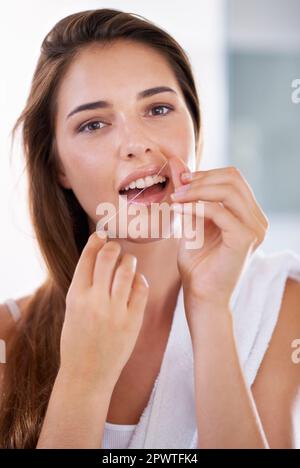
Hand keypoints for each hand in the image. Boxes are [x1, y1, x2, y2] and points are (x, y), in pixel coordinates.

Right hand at [60, 232, 148, 390]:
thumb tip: (99, 257)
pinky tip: (136, 281)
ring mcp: (115, 311)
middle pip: (108, 257)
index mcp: (76, 296)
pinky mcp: (132, 321)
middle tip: (115, 247)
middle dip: (113, 246)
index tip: (101, 234)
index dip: (95, 241)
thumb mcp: (72, 311)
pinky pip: (141, 289)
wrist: (87, 375)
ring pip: (127, 270)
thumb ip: (84, 286)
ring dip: (129, 260)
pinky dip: (140, 280)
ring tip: (128, 261)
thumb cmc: (77, 342)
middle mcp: (95, 301)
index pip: (87, 258)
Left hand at [168, 157, 268, 310]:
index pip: (232, 178)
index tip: (179, 180)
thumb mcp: (191, 220)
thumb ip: (188, 193)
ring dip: (196, 190)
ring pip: (228, 190)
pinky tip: (178, 210)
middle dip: (200, 179)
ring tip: (175, 198)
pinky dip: (196, 207)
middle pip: (233, 178)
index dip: (205, 174)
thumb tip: (176, 162)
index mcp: (248, 214)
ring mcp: (255, 228)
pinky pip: (219, 211)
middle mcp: (257, 220)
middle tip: (176, 188)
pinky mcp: (245, 238)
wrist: (201, 296)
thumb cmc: (197, 263)